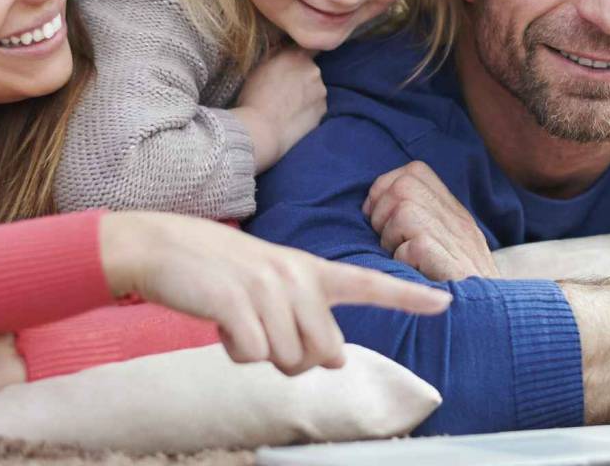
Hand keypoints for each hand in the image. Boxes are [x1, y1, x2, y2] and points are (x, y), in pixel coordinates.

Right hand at [100, 211, 450, 374]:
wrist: (162, 247)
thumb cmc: (219, 273)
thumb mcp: (269, 284)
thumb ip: (305, 319)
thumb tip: (331, 362)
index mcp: (309, 269)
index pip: (369, 285)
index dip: (409, 297)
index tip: (447, 301)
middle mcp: (297, 276)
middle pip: (325, 355)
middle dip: (296, 358)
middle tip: (262, 330)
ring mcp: (268, 287)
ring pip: (288, 360)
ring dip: (260, 353)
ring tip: (237, 320)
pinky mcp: (237, 302)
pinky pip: (255, 355)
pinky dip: (236, 351)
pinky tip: (220, 325)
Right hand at [233, 47, 325, 170]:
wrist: (261, 130)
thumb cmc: (254, 98)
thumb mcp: (259, 67)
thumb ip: (277, 54)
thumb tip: (284, 49)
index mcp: (297, 55)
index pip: (309, 47)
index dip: (300, 55)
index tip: (293, 62)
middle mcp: (314, 70)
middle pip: (310, 69)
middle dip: (300, 76)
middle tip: (283, 90)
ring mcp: (321, 92)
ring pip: (314, 89)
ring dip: (306, 94)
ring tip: (287, 107)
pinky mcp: (323, 111)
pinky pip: (316, 106)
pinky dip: (308, 109)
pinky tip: (293, 117)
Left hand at [364, 161, 497, 280]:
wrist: (490, 315)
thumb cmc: (455, 286)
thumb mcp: (444, 245)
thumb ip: (420, 220)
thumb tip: (374, 206)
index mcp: (453, 211)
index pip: (414, 172)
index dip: (385, 187)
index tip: (379, 216)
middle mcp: (457, 219)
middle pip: (405, 186)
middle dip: (382, 212)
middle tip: (387, 240)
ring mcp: (456, 239)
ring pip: (404, 211)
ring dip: (390, 237)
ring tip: (401, 257)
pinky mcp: (450, 262)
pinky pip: (411, 245)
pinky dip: (402, 259)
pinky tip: (412, 271)